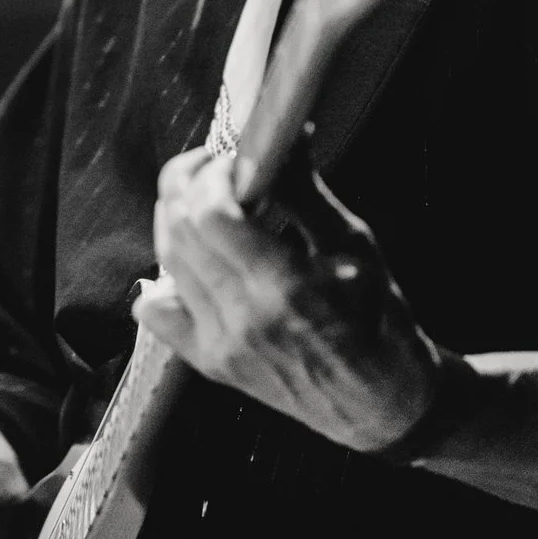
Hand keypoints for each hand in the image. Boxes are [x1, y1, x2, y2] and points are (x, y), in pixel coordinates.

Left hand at [133, 147, 440, 453]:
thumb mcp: (354, 245)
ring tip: (206, 203)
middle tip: (213, 166)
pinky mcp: (209, 364)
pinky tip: (194, 261)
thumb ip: (304, 189)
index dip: (210, 173)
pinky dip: (161, 276)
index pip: (210, 214)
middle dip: (187, 183)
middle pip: (179, 231)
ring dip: (176, 218)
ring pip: (164, 261)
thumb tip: (281, 135)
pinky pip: (155, 312)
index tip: (230, 157)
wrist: (382, 404)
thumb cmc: (381, 323)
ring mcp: (220, 347)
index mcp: (286, 288)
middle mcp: (242, 320)